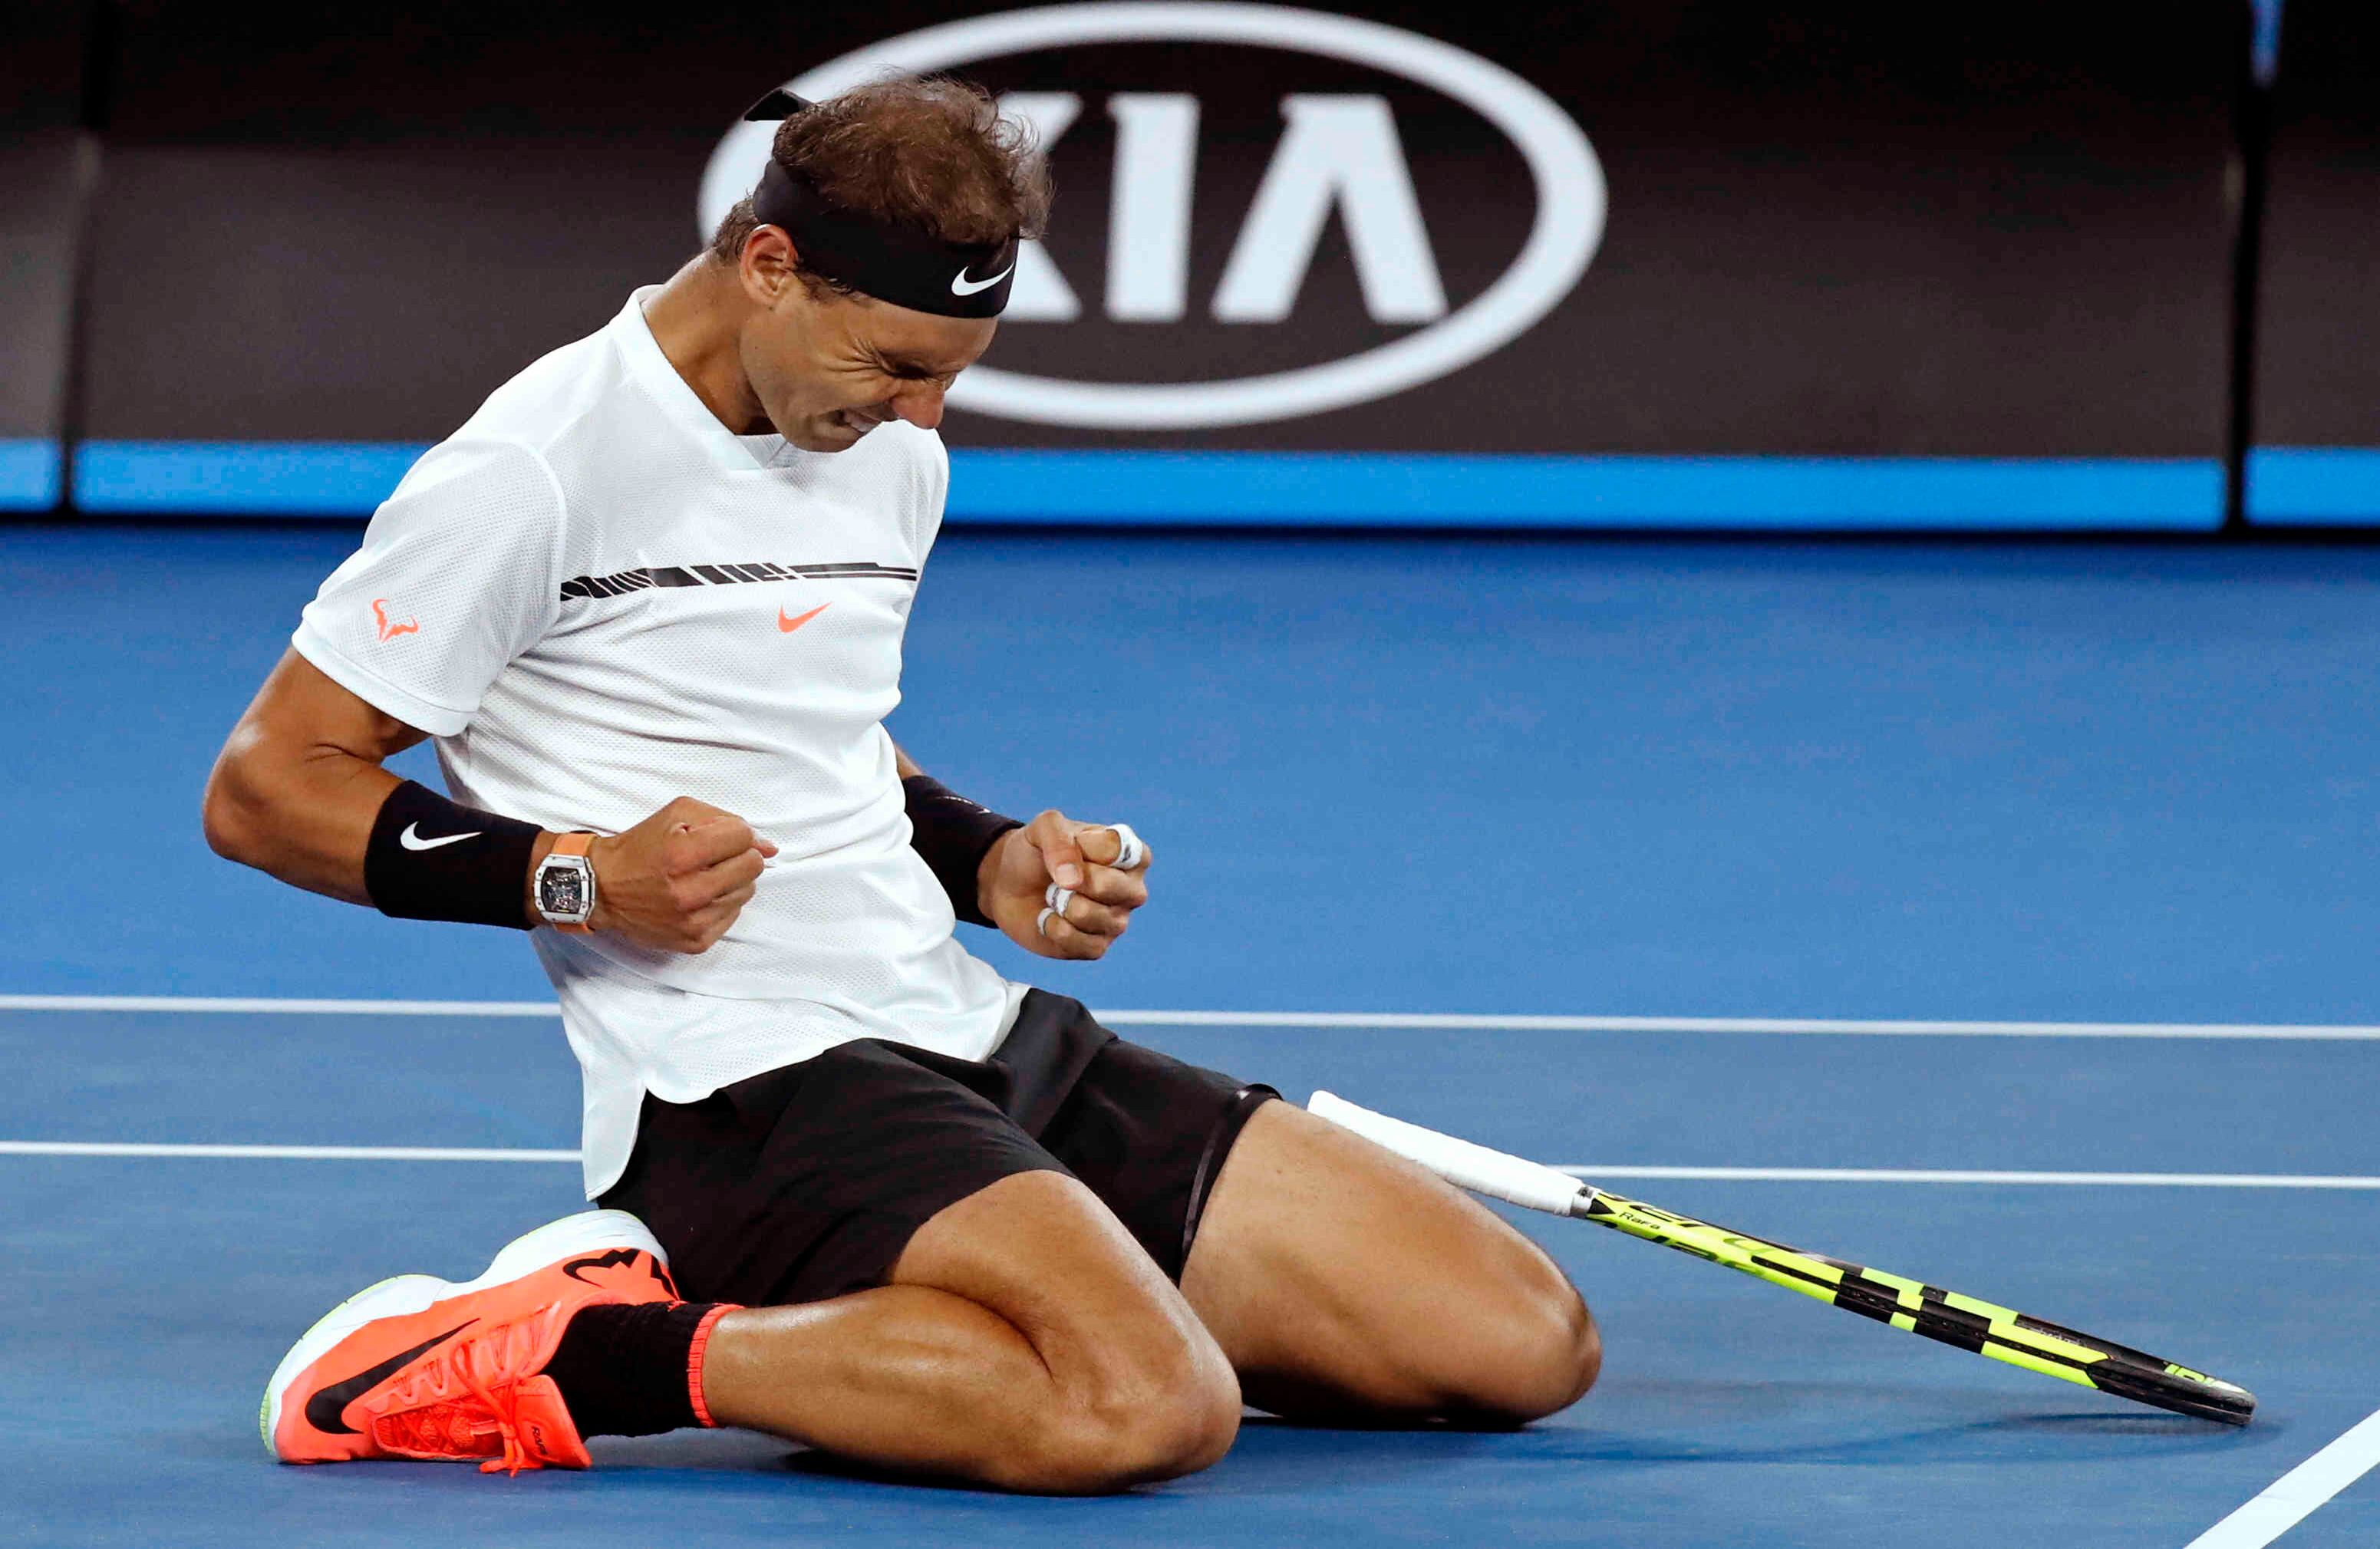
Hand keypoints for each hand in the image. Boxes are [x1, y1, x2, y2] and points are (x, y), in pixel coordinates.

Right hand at [585, 797, 777, 953]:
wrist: (603, 889)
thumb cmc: (641, 847)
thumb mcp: (676, 814)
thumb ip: (725, 820)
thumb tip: (769, 845)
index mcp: (682, 855)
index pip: (743, 838)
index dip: (733, 833)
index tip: (715, 838)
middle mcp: (689, 892)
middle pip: (752, 866)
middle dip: (737, 856)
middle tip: (710, 858)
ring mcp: (694, 921)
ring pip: (746, 891)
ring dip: (730, 880)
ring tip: (701, 877)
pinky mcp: (696, 941)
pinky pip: (733, 915)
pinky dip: (721, 903)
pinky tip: (697, 897)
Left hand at [980, 810, 1151, 959]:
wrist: (1009, 887)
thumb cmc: (1036, 853)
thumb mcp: (1043, 828)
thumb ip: (1059, 839)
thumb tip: (1072, 880)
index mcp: (1132, 854)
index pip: (1115, 849)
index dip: (1082, 848)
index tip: (1072, 845)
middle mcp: (1131, 889)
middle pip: (1107, 885)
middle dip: (1070, 880)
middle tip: (1059, 877)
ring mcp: (1117, 920)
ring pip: (1089, 915)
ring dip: (1059, 904)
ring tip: (1056, 897)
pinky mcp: (1097, 947)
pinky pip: (1078, 942)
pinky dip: (1053, 927)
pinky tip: (1051, 918)